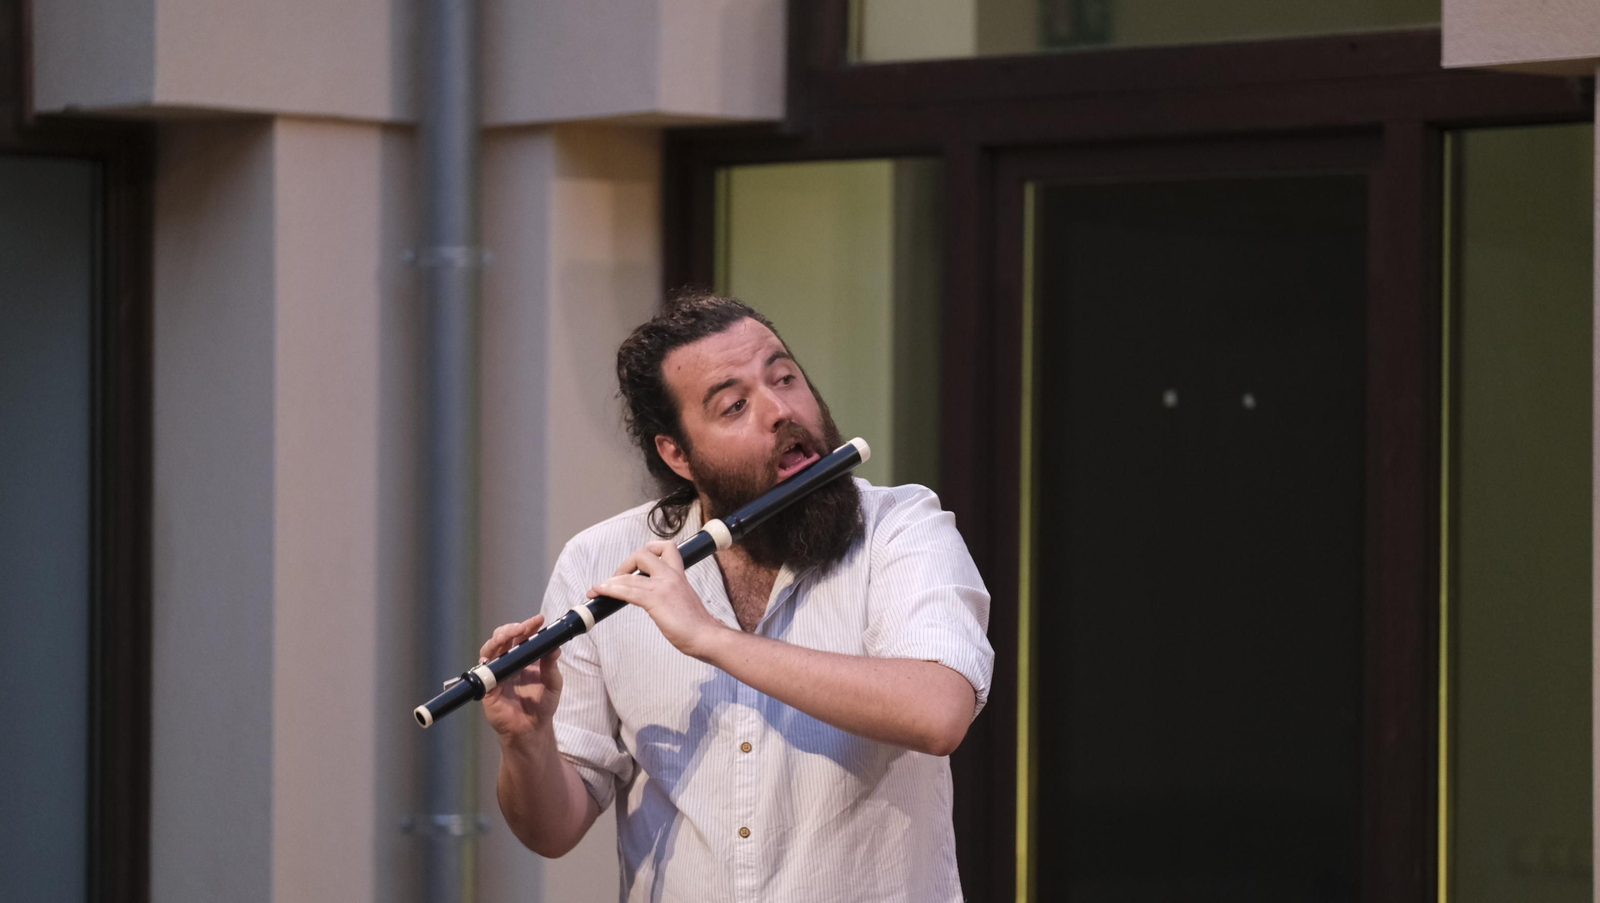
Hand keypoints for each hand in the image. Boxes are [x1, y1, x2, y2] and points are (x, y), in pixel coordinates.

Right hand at [478, 615, 562, 740]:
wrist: (532, 728)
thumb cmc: (543, 705)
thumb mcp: (553, 683)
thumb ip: (552, 666)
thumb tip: (555, 646)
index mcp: (525, 657)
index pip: (523, 635)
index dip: (529, 625)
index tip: (539, 619)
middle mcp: (509, 661)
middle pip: (504, 637)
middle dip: (512, 628)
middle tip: (524, 627)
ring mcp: (497, 672)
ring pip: (491, 648)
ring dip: (498, 639)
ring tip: (509, 634)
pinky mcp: (488, 686)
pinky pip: (483, 671)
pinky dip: (486, 662)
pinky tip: (491, 657)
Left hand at [589, 540, 727, 660]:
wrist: (707, 637)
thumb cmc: (699, 626)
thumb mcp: (685, 601)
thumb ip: (673, 595)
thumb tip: (661, 601)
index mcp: (680, 575)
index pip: (666, 549)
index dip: (649, 550)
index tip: (638, 565)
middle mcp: (671, 576)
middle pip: (643, 553)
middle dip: (625, 564)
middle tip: (618, 579)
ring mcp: (663, 587)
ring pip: (629, 575)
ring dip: (609, 582)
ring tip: (598, 589)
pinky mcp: (656, 600)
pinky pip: (627, 591)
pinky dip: (610, 590)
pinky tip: (600, 593)